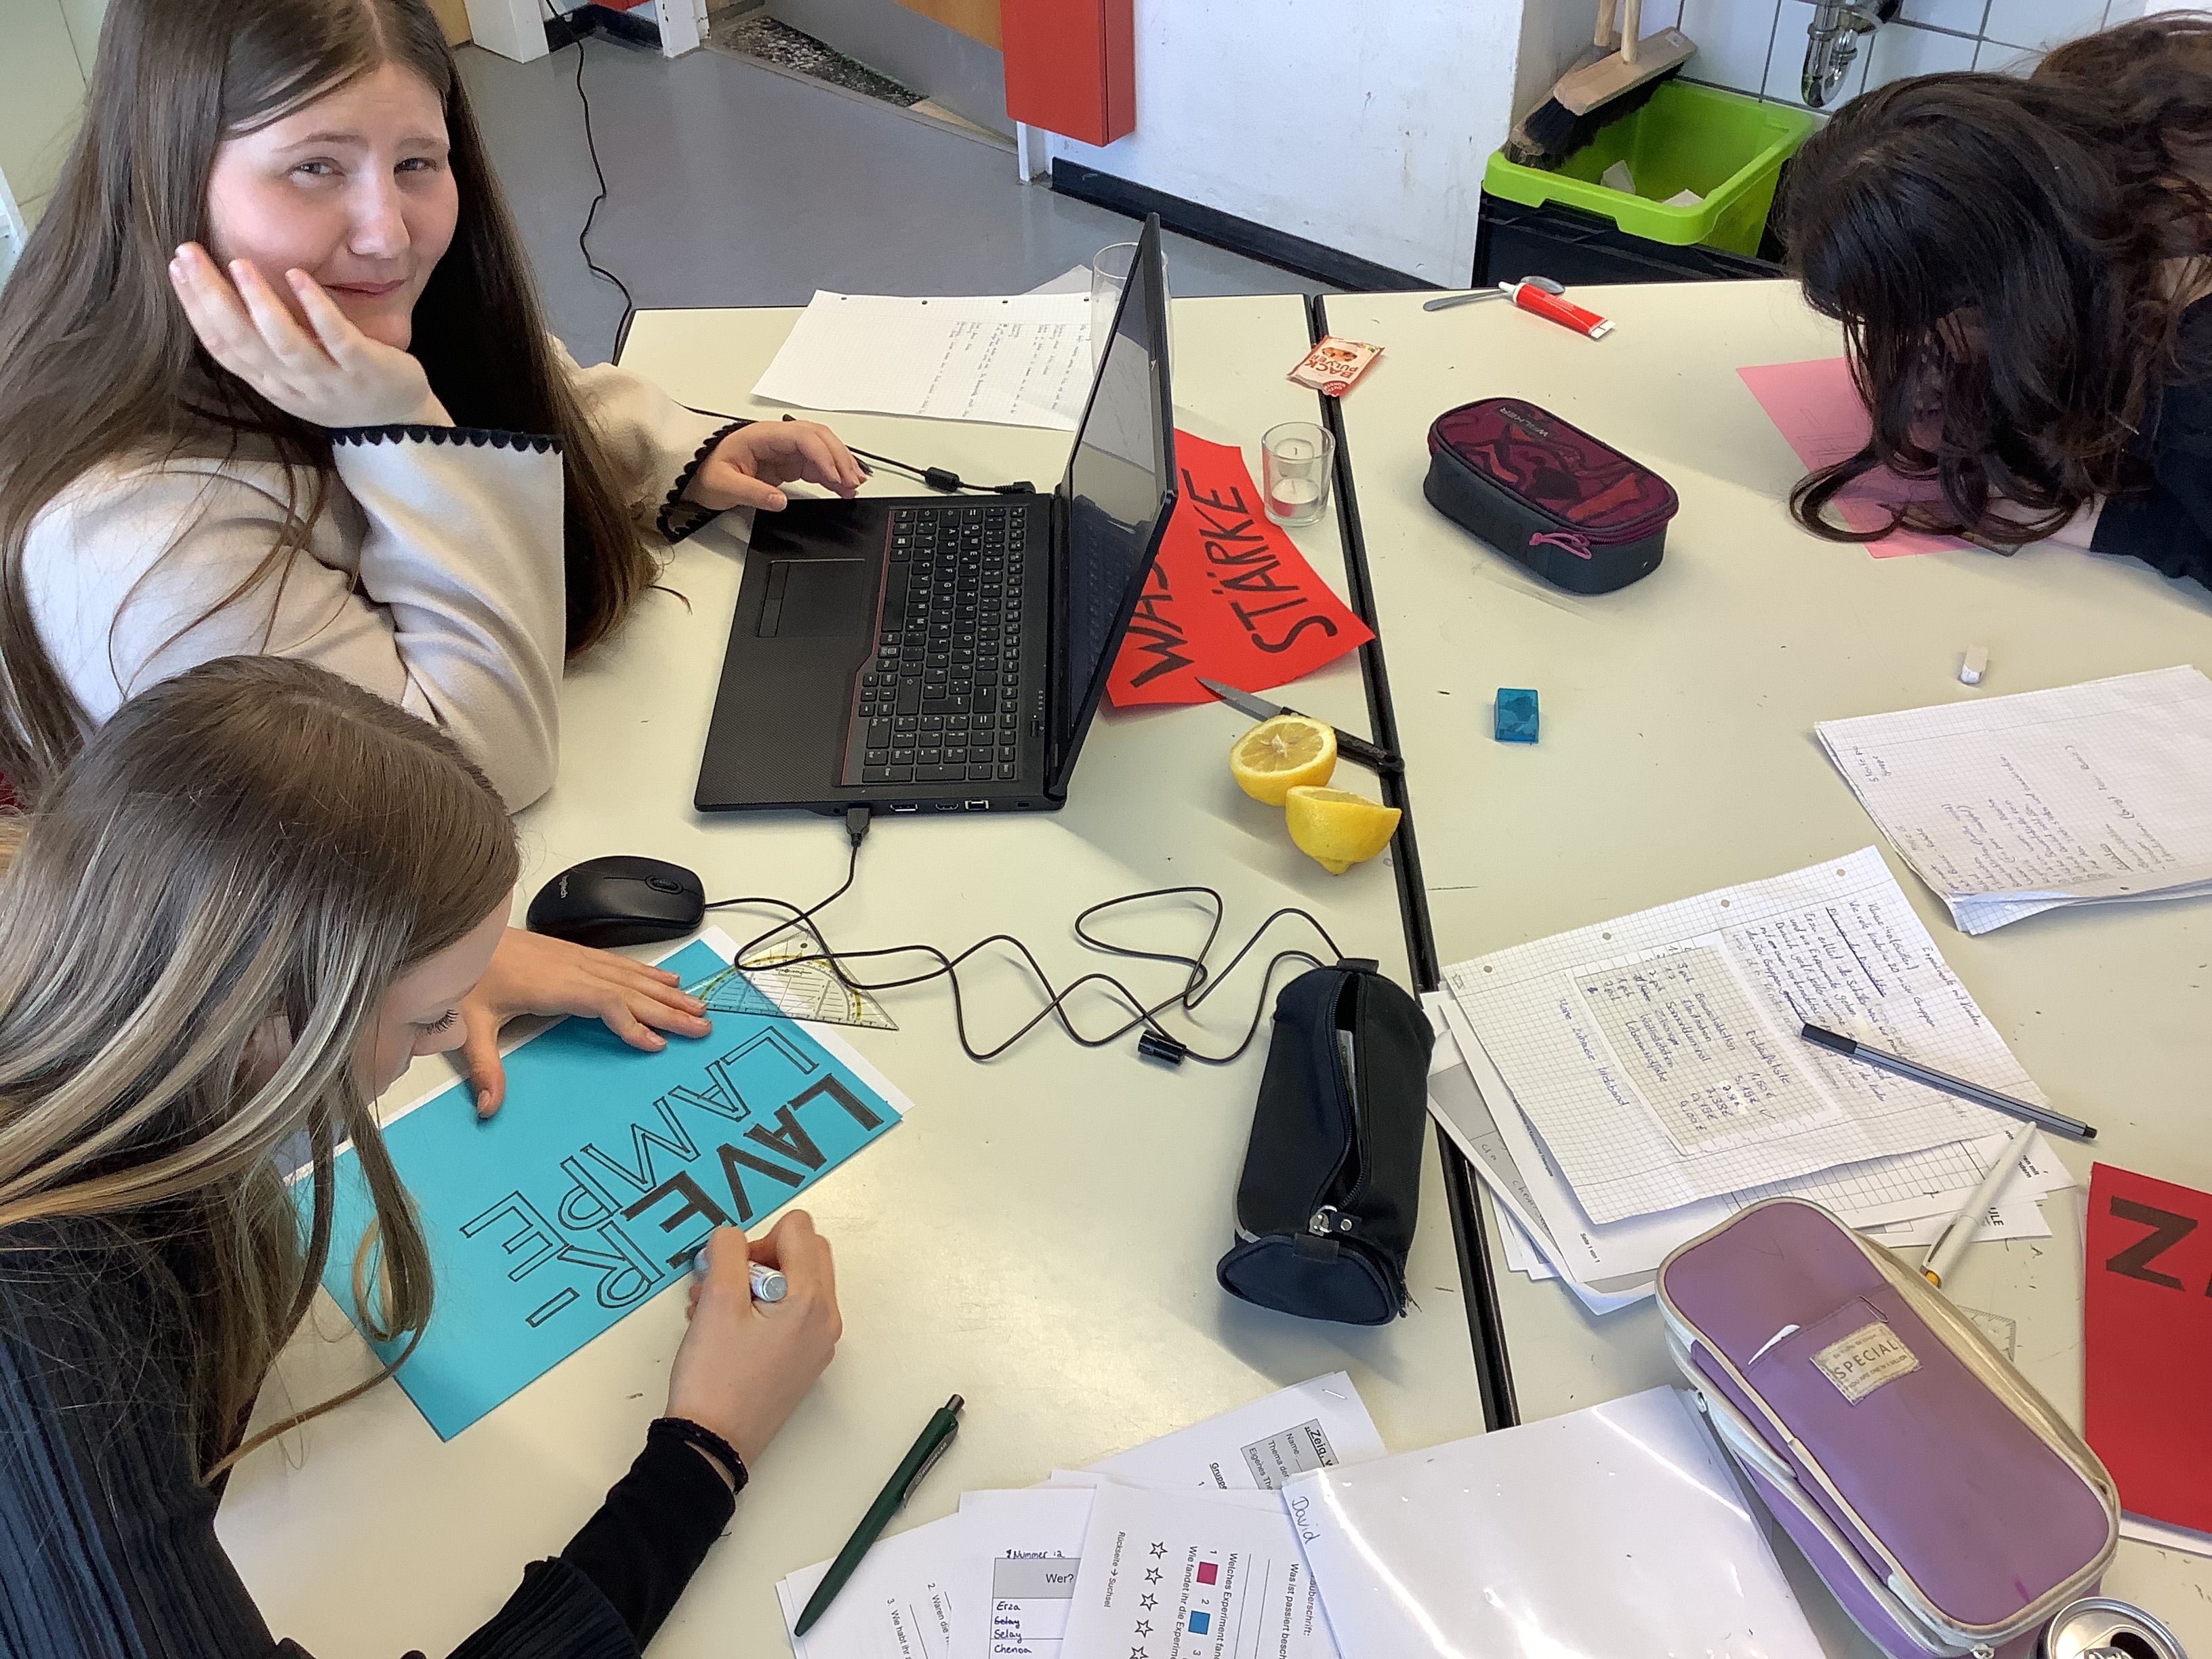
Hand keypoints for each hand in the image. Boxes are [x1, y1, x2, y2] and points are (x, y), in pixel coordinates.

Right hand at [167, 243, 449, 428]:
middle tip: (188, 252)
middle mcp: (293, 385)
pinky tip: (298, 276)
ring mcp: (330, 380)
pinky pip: (337, 338)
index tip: (175, 266)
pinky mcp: (364, 370)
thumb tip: (221, 295)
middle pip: (243, 342)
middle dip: (211, 297)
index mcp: (270, 384)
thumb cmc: (339, 384)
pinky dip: (315, 308)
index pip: (222, 346)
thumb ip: (262, 343)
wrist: (399, 422)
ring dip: (260, 303)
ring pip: (285, 344)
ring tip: (239, 264)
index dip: (195, 308)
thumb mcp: (292, 372)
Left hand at [460, 927, 710, 1115]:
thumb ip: (484, 1068)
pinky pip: (622, 965)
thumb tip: (490, 1108)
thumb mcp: (468, 1025)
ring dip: (667, 993)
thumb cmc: (466, 976)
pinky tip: (668, 980)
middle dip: (668, 1010)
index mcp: (553, 985)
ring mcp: (576, 958)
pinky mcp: (574, 953)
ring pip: (632, 976)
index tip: (657, 1044)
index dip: (633, 1023)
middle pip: (631, 989)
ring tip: (698, 1006)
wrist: (459, 932)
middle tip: (702, 1027)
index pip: (605, 1003)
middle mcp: (572, 968)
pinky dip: (649, 974)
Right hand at [669, 1215, 841, 1469]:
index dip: (758, 1238)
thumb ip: (728, 1253)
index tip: (731, 1269)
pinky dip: (762, 1309)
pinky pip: (791, 1314)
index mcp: (812, 1300)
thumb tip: (732, 1236)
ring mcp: (818, 1343)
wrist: (712, 1444)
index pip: (798, 1229)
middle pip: (805, 1254)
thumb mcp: (716, 1301)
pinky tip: (725, 1330)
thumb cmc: (715, 1377)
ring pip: (795, 1284)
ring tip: (711, 1309)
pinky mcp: (803, 1361)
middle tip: (725, 1283)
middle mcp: (826, 1320)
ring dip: (755, 1284)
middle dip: (761, 1257)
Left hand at [686, 420, 864, 511]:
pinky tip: (842, 486)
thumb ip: (752, 492)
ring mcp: (784, 449)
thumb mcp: (724, 486)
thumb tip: (779, 501)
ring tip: (854, 484)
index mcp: (762, 435)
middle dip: (840, 457)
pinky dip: (832, 474)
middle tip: (853, 480)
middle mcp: (777, 438)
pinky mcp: (788, 462)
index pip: (802, 437)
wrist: (695, 473)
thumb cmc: (706, 472)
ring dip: (840, 464)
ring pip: (822, 448)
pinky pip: (816, 464)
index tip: (835, 476)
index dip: (822, 454)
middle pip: (819, 437)